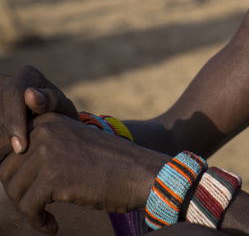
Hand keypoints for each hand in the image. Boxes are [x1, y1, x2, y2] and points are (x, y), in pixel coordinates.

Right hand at [0, 66, 77, 158]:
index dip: (13, 121)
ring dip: (1, 144)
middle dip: (6, 137)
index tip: (21, 148)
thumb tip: (30, 95)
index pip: (13, 94)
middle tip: (19, 158)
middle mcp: (6, 82)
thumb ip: (51, 101)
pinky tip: (8, 157)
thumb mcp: (64, 110)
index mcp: (27, 75)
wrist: (52, 126)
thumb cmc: (61, 117)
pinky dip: (0, 148)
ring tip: (16, 160)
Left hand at [0, 112, 165, 234]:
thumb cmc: (108, 163)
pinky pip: (28, 207)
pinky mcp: (53, 176)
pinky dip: (38, 222)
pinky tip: (52, 225)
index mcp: (48, 118)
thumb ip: (44, 145)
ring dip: (28, 209)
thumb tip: (5, 166)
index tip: (29, 190)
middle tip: (37, 207)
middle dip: (19, 193)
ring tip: (45, 216)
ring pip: (13, 190)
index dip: (13, 174)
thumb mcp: (72, 143)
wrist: (139, 172)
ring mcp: (48, 151)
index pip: (7, 147)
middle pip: (5, 170)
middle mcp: (45, 129)